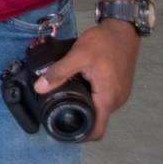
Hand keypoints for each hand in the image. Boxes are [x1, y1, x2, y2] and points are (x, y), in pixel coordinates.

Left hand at [34, 21, 140, 140]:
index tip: (61, 127)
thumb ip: (58, 73)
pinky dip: (89, 91)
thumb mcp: (77, 56)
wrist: (122, 29)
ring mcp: (118, 93)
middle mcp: (116, 100)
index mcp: (107, 98)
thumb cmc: (104, 42)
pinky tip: (78, 80)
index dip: (80, 134)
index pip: (96, 129)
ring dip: (82, 99)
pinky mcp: (117, 85)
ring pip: (97, 105)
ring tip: (65, 87)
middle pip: (94, 117)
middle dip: (76, 111)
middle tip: (55, 101)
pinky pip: (101, 95)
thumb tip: (39, 88)